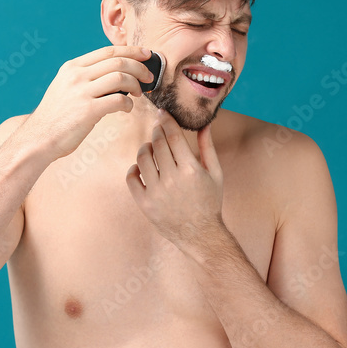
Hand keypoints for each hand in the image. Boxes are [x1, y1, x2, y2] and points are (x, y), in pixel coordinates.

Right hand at [23, 45, 155, 159]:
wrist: (38, 138)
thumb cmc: (57, 117)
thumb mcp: (65, 88)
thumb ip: (85, 78)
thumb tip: (117, 74)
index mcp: (72, 67)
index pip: (108, 51)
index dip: (131, 51)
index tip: (146, 54)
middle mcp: (76, 75)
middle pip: (118, 61)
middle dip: (140, 67)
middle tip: (150, 77)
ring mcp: (81, 92)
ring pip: (121, 77)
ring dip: (136, 85)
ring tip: (138, 94)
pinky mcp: (88, 111)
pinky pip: (118, 100)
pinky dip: (129, 103)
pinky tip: (127, 108)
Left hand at [125, 109, 224, 251]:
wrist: (200, 234)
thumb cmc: (210, 202)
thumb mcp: (215, 173)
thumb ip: (207, 146)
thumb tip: (205, 123)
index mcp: (191, 170)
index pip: (173, 136)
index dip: (166, 121)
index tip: (162, 113)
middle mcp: (172, 179)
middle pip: (157, 143)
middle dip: (156, 131)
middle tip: (157, 128)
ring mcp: (156, 192)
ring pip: (142, 158)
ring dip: (145, 147)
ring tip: (151, 147)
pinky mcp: (144, 204)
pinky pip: (131, 178)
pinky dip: (134, 168)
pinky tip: (142, 167)